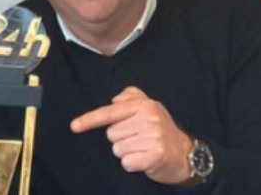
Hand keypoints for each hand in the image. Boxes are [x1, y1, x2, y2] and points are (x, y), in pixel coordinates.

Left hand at [70, 86, 192, 184]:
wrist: (186, 153)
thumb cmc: (160, 129)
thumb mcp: (148, 107)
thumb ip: (130, 96)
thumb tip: (115, 99)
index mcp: (143, 105)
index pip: (109, 113)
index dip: (89, 120)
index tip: (74, 126)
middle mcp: (149, 118)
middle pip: (111, 134)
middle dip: (121, 139)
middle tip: (138, 138)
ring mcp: (153, 137)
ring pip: (118, 149)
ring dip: (127, 152)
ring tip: (143, 148)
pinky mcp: (156, 155)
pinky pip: (127, 162)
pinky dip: (133, 164)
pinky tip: (145, 159)